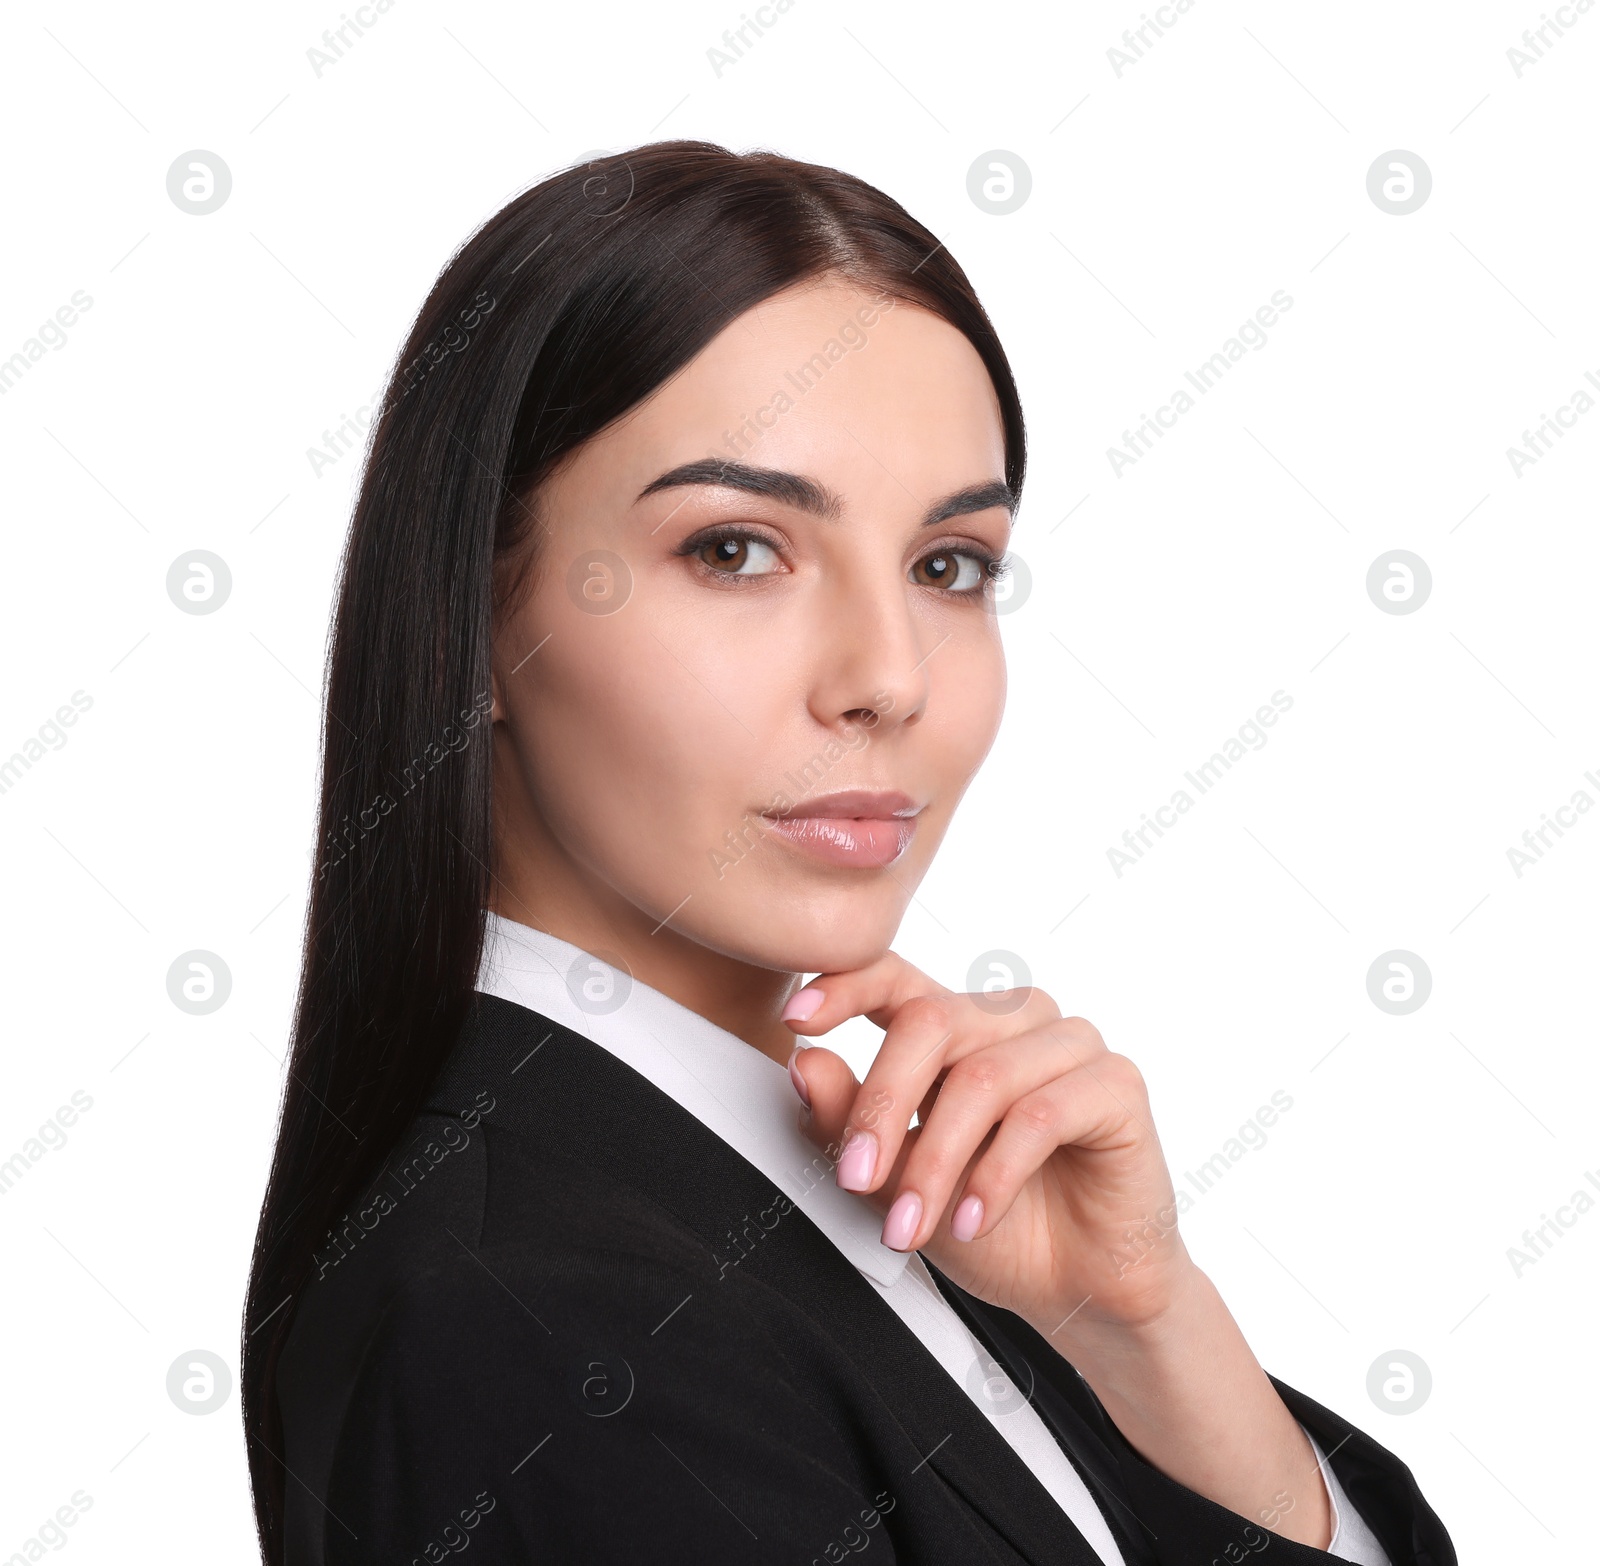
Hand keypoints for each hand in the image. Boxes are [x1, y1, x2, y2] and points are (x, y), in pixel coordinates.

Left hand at [783, 950, 1199, 1348]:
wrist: (1077, 1289)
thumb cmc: (991, 1225)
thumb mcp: (899, 1182)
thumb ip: (851, 1122)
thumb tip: (803, 1065)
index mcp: (957, 1024)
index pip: (896, 976)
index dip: (846, 986)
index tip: (795, 1020)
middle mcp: (1013, 1018)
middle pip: (929, 1022)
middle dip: (881, 1105)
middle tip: (853, 1177)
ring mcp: (1070, 1043)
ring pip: (981, 1076)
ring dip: (935, 1161)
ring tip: (911, 1226)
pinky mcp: (1117, 1085)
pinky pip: (1041, 1115)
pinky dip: (994, 1175)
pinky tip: (972, 1220)